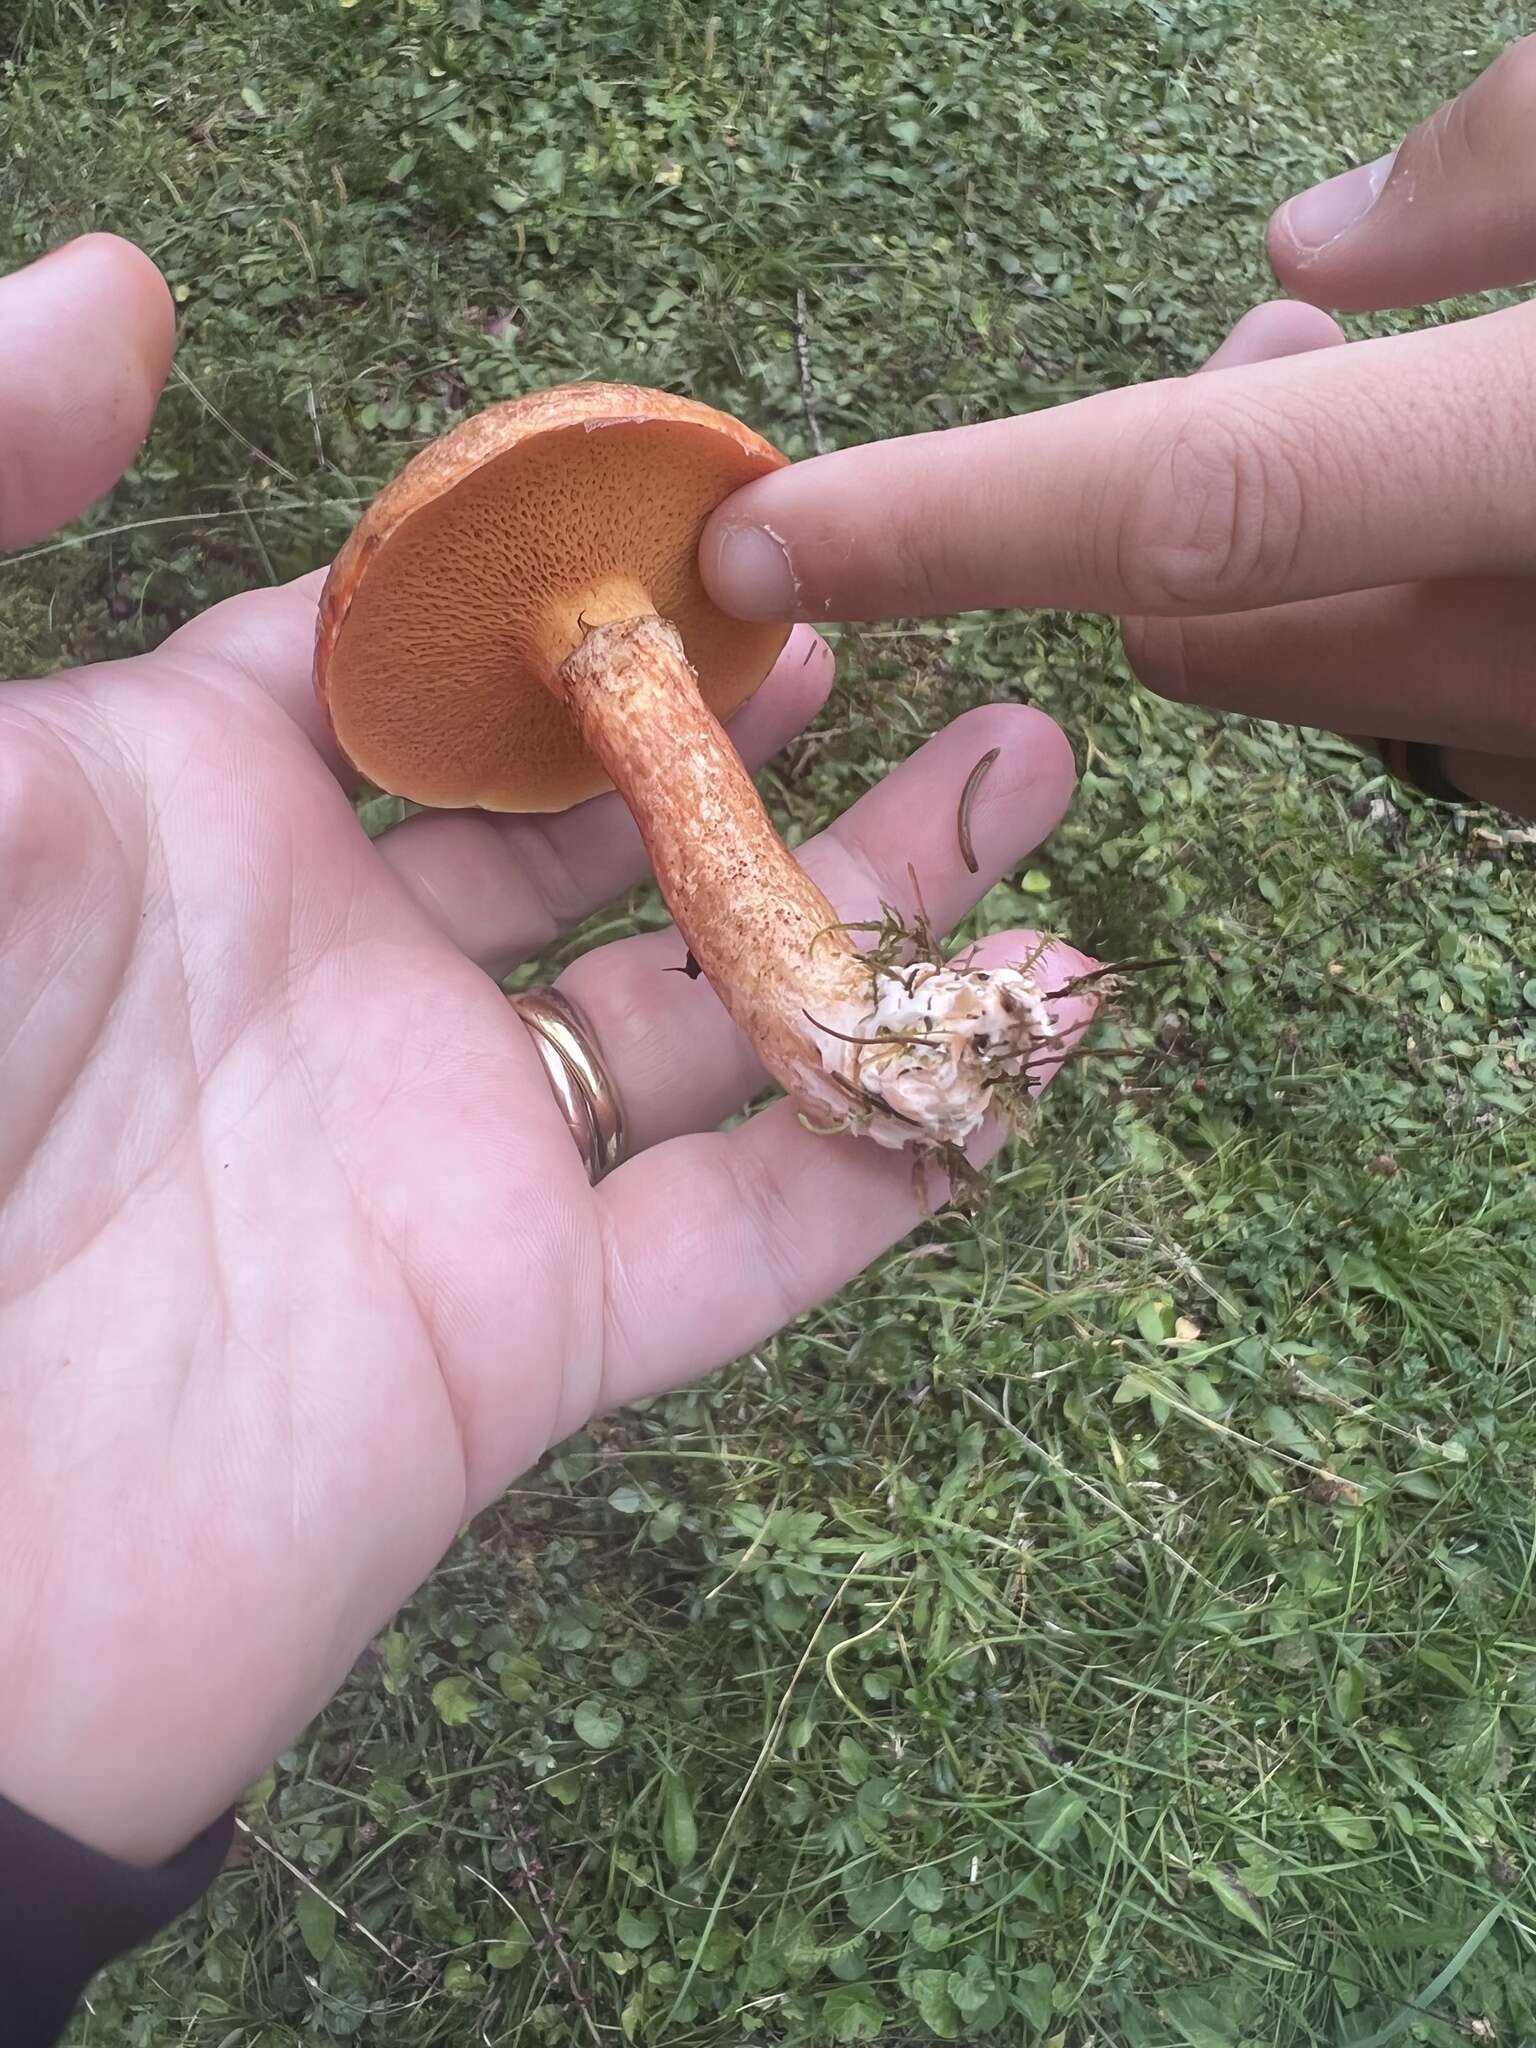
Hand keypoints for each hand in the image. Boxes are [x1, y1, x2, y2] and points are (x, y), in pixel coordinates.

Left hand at [0, 239, 1090, 1866]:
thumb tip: (120, 285)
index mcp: (191, 834)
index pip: (397, 674)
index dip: (539, 590)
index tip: (687, 515)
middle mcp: (336, 986)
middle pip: (594, 829)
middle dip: (746, 729)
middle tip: (872, 630)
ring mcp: (450, 1159)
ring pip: (714, 1011)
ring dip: (880, 897)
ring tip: (1030, 766)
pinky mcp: (527, 1334)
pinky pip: (759, 1230)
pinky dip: (905, 1138)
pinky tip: (1043, 1020)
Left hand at [700, 38, 1535, 817]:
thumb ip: (1512, 163)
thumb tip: (1308, 240)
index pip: (1190, 513)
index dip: (957, 524)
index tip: (763, 542)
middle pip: (1208, 634)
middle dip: (1166, 515)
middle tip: (1282, 349)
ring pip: (1318, 681)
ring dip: (1303, 566)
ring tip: (1426, 417)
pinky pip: (1440, 724)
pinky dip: (1414, 622)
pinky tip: (1497, 521)